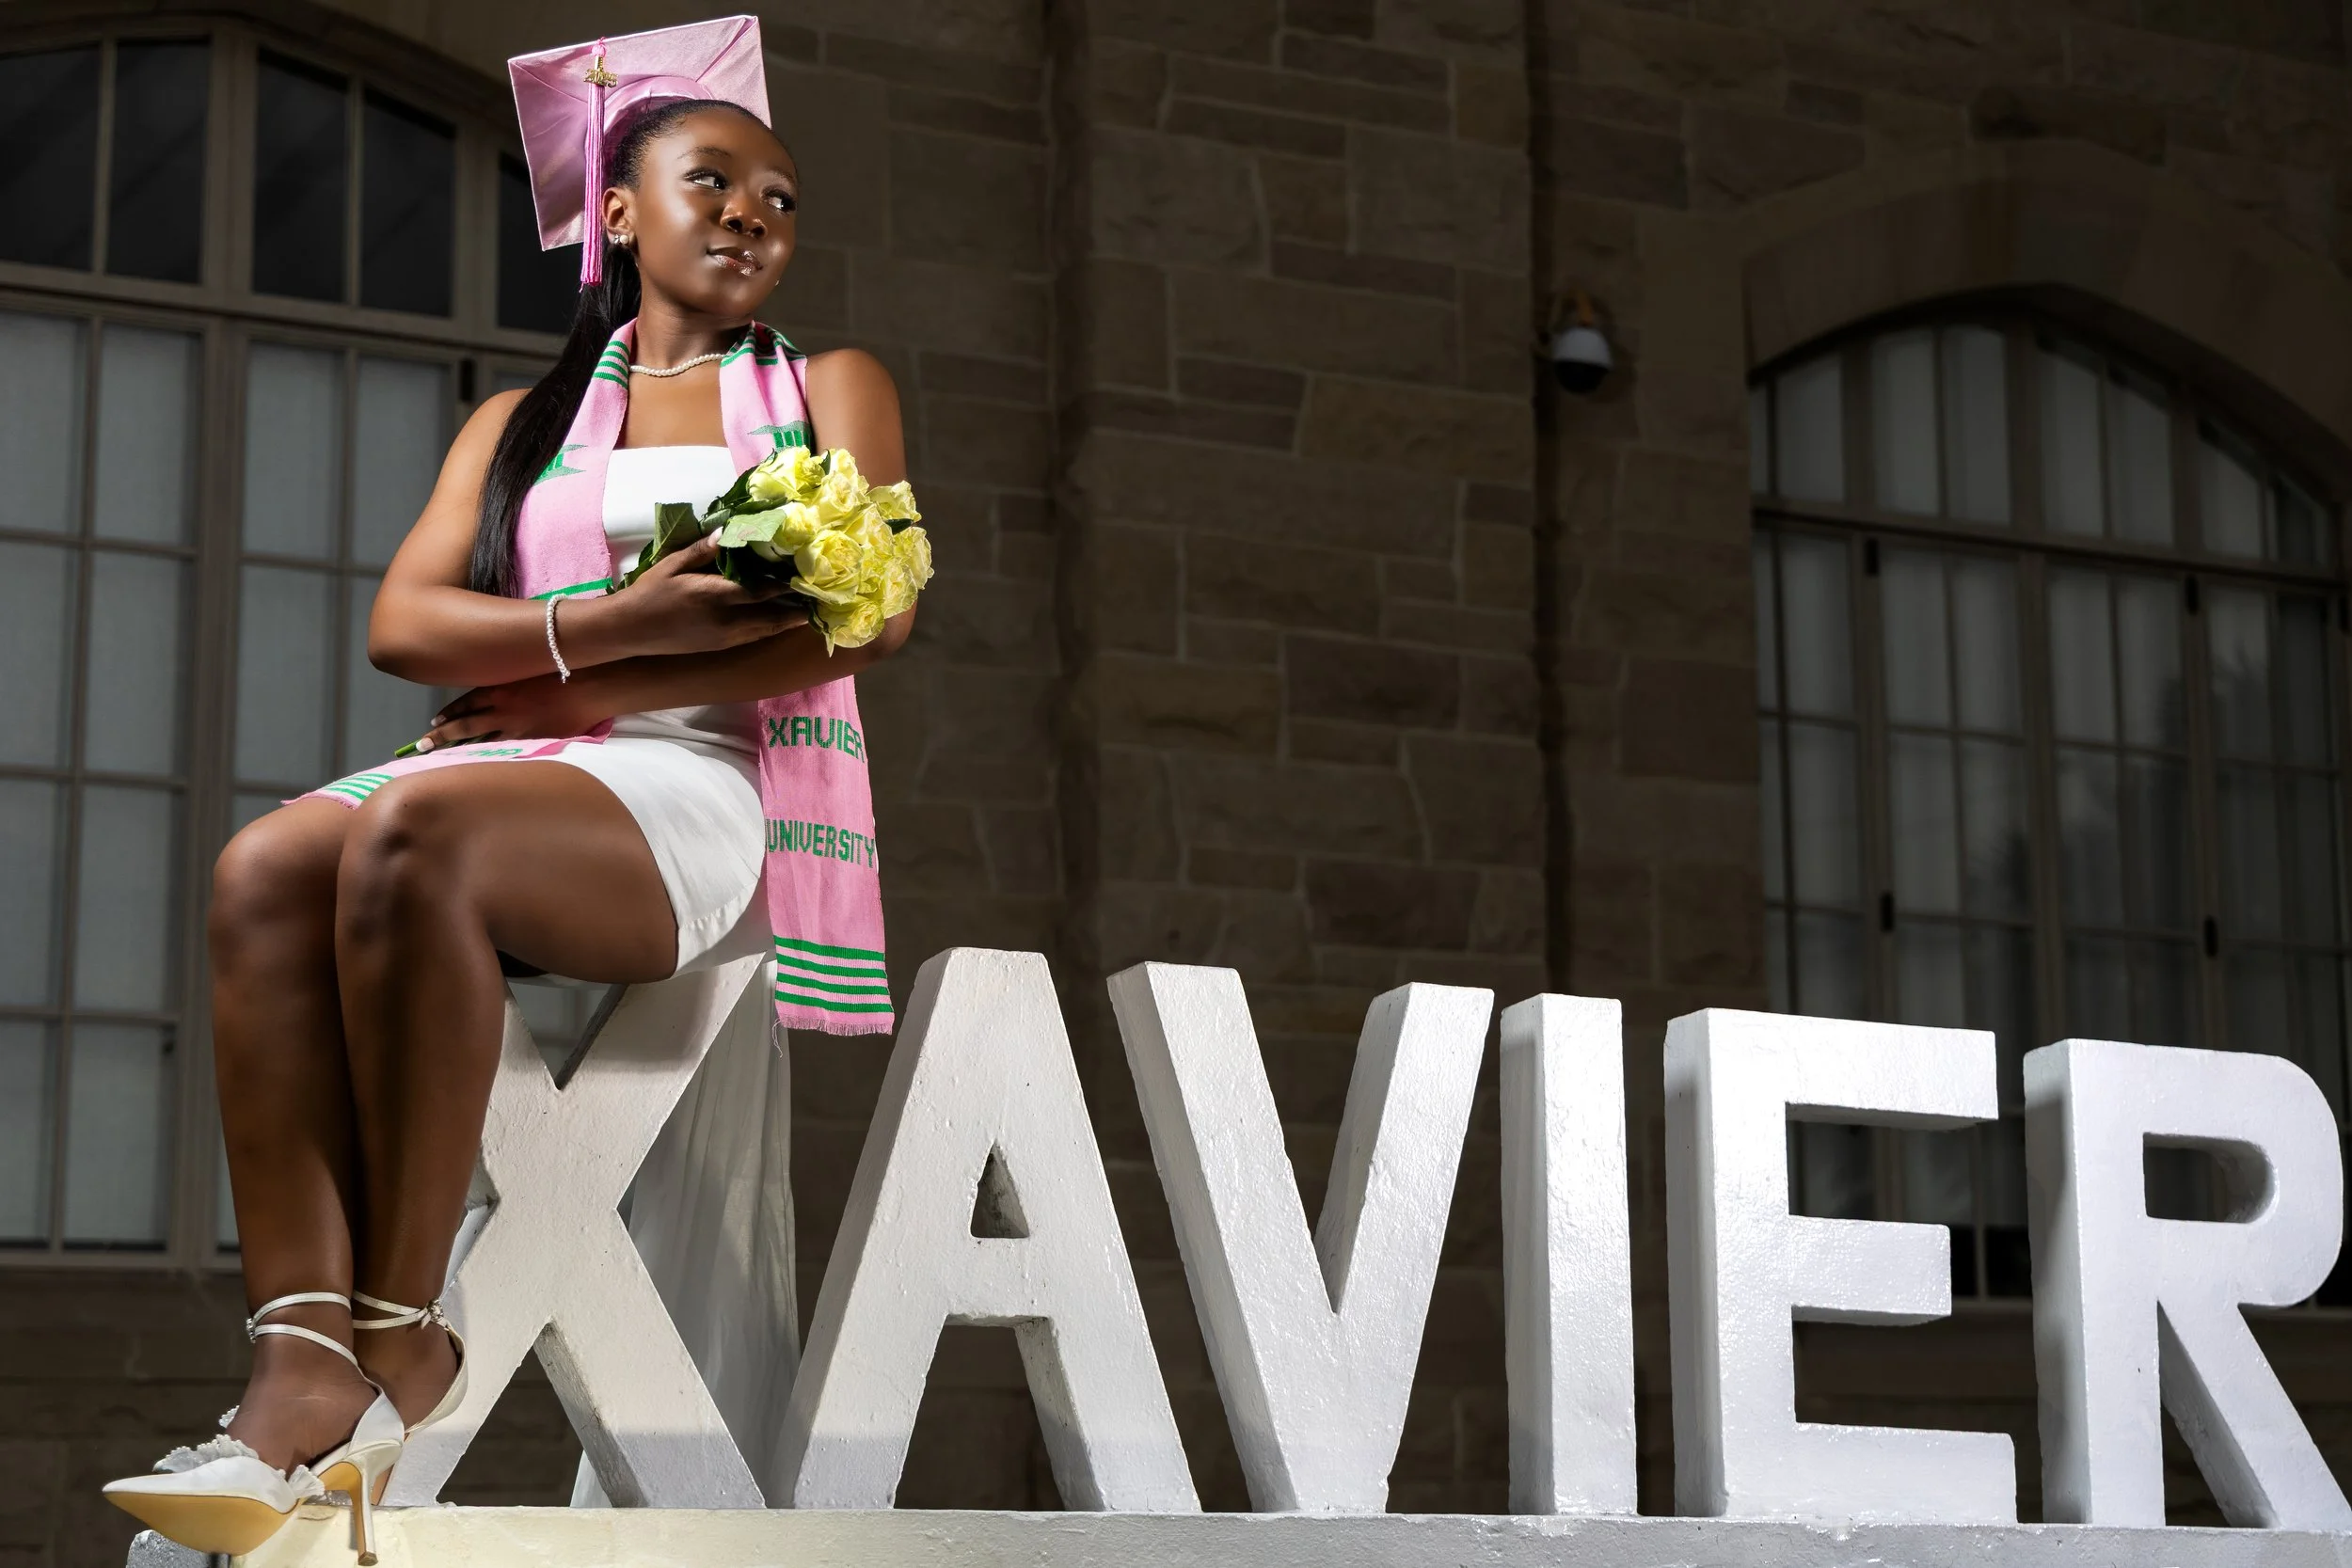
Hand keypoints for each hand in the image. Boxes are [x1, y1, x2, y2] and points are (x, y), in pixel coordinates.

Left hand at [410, 672, 608, 751]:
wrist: (590, 686)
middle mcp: (503, 710)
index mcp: (501, 688)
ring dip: (464, 750)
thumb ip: (510, 682)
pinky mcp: (535, 741)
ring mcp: (518, 728)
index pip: (466, 702)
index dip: (449, 713)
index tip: (435, 721)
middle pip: (465, 725)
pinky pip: (509, 751)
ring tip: (446, 759)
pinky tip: (485, 764)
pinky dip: (494, 757)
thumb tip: (498, 688)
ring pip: (483, 741)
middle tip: (423, 744)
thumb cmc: (563, 672)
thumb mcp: (528, 669)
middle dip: (442, 735)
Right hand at [590, 536, 808, 657]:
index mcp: (713, 596)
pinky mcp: (722, 646)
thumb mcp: (673, 564)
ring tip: (813, 609)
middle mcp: (725, 620)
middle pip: (772, 615)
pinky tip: (784, 620)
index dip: (787, 586)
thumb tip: (728, 532)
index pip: (760, 591)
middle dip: (798, 607)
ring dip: (790, 620)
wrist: (630, 630)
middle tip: (823, 596)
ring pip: (767, 629)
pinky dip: (773, 628)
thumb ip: (703, 550)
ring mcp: (725, 637)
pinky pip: (755, 636)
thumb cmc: (650, 592)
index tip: (807, 576)